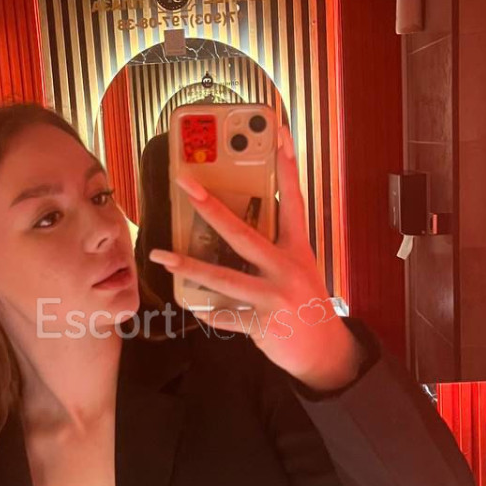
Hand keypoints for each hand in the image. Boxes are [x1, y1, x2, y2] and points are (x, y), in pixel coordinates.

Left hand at [149, 124, 364, 391]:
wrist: (324, 352)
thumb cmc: (305, 304)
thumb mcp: (299, 268)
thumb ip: (272, 248)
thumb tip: (231, 230)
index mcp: (298, 249)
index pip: (292, 200)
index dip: (286, 167)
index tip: (278, 133)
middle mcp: (287, 268)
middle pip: (243, 233)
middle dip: (210, 207)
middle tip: (185, 184)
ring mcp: (275, 297)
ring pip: (224, 278)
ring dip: (189, 266)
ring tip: (161, 255)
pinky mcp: (264, 324)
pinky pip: (226, 316)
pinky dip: (209, 312)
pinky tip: (193, 306)